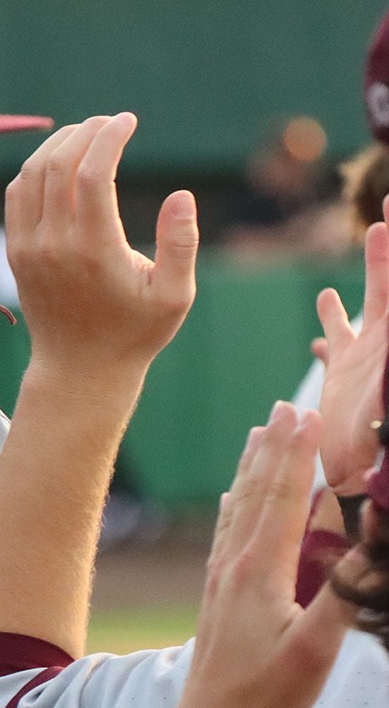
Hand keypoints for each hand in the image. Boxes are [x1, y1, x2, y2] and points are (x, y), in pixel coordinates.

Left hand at [6, 113, 197, 385]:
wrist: (79, 368)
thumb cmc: (135, 332)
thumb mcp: (174, 295)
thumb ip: (180, 244)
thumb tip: (181, 195)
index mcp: (94, 251)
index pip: (92, 175)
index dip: (109, 138)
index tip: (128, 120)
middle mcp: (53, 245)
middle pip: (57, 166)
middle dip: (85, 132)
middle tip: (111, 121)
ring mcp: (27, 248)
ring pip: (30, 175)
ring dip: (57, 144)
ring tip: (88, 133)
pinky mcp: (15, 252)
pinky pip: (16, 195)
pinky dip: (35, 167)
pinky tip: (60, 159)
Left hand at [176, 402, 353, 707]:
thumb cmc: (269, 689)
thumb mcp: (317, 644)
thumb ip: (345, 590)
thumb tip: (371, 540)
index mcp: (260, 569)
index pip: (281, 498)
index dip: (295, 455)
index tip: (306, 413)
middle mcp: (233, 563)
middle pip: (257, 492)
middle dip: (274, 448)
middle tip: (284, 406)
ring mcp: (220, 576)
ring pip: (238, 508)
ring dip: (251, 468)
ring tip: (257, 432)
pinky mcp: (215, 592)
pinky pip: (226, 533)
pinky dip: (234, 504)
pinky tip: (232, 495)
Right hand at [313, 201, 388, 492]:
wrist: (366, 475)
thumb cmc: (379, 441)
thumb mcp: (386, 395)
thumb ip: (381, 368)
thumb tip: (333, 335)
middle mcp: (386, 342)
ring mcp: (368, 356)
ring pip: (372, 300)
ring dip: (376, 267)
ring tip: (379, 232)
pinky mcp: (346, 375)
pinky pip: (339, 340)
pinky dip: (333, 322)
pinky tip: (326, 305)